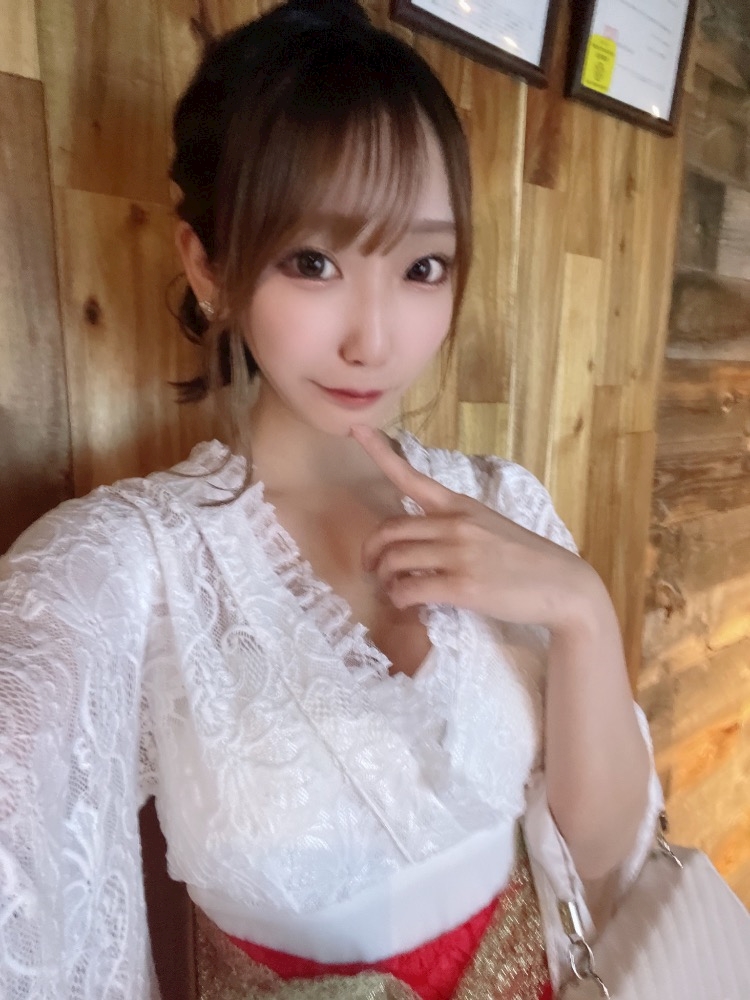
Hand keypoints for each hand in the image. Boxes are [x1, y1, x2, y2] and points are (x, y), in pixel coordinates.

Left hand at [352, 425, 600, 634]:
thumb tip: (422, 541)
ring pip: (394, 560)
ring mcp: (458, 554)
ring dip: (384, 578)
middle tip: (370, 568)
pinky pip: (409, 589)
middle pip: (389, 529)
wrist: (563, 585)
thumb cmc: (525, 559)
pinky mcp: (462, 586)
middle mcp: (455, 524)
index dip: (379, 452)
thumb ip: (455, 526)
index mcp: (460, 506)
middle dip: (371, 551)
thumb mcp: (490, 526)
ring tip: (393, 589)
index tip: (355, 429)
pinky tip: (408, 604)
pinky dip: (400, 599)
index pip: (411, 475)